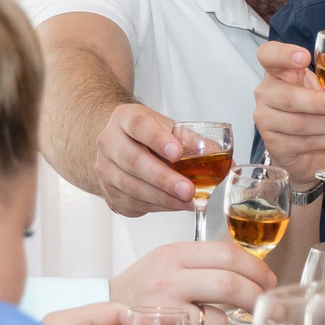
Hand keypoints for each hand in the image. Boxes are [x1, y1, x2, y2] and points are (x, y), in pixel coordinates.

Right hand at [93, 102, 202, 217]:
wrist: (120, 145)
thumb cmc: (147, 135)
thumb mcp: (168, 128)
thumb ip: (191, 140)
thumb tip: (219, 156)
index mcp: (125, 119)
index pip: (139, 126)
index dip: (158, 139)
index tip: (177, 152)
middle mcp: (109, 142)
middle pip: (133, 161)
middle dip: (163, 179)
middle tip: (188, 189)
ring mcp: (105, 169)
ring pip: (132, 187)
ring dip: (164, 197)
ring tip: (189, 201)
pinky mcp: (109, 192)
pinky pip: (134, 203)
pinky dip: (158, 206)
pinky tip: (176, 204)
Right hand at [111, 240, 274, 324]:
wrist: (103, 314)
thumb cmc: (141, 290)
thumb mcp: (168, 262)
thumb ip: (204, 263)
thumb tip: (253, 272)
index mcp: (174, 255)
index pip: (226, 254)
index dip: (256, 268)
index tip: (267, 280)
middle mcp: (168, 280)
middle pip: (229, 285)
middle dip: (254, 298)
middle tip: (264, 305)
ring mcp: (164, 312)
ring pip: (217, 322)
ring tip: (202, 324)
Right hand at [252, 40, 324, 185]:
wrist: (304, 151)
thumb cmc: (316, 112)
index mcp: (280, 72)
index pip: (268, 55)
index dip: (283, 54)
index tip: (305, 56)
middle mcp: (267, 93)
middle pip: (289, 97)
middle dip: (320, 102)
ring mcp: (266, 119)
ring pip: (299, 123)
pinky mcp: (273, 144)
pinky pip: (302, 142)